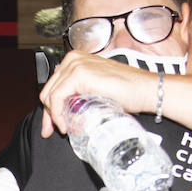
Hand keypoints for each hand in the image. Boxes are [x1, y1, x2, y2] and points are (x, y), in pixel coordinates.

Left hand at [38, 50, 157, 136]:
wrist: (143, 89)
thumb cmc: (127, 91)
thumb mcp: (95, 90)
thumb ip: (80, 94)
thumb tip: (67, 111)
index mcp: (75, 60)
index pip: (53, 85)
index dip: (49, 108)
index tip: (52, 124)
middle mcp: (72, 59)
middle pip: (48, 90)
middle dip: (48, 114)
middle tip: (52, 130)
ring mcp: (74, 65)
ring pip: (49, 95)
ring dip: (53, 116)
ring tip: (63, 128)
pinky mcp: (77, 74)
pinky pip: (56, 97)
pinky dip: (57, 114)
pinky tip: (65, 124)